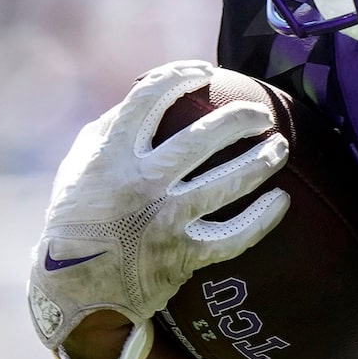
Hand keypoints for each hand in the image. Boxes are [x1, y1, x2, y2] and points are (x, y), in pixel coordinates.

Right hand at [29, 63, 289, 358]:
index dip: (179, 76)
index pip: (149, 98)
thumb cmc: (79, 216)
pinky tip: (282, 201)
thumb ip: (112, 129)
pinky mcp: (183, 255)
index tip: (204, 72)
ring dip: (260, 162)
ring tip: (280, 147)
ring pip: (224, 185)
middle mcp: (140, 184)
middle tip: (260, 113)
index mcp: (110, 156)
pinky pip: (233, 237)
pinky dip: (262, 220)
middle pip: (200, 139)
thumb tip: (152, 92)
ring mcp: (164, 221)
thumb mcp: (81, 165)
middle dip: (238, 119)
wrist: (75, 286)